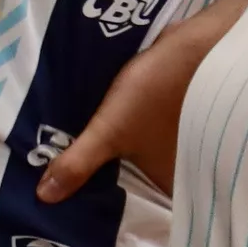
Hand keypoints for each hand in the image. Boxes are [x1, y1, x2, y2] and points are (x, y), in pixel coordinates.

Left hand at [35, 0, 247, 201]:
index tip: (71, 199)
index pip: (136, 203)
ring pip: (142, 149)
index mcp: (173, 182)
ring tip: (72, 147)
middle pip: (137, 176)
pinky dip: (128, 126)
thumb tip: (44, 198)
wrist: (203, 43)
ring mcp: (187, 138)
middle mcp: (185, 166)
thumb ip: (79, 162)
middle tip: (61, 172)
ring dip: (118, 145)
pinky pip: (146, 127)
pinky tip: (102, 120)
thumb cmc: (160, 94)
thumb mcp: (112, 130)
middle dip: (107, 171)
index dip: (107, 201)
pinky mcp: (181, 112)